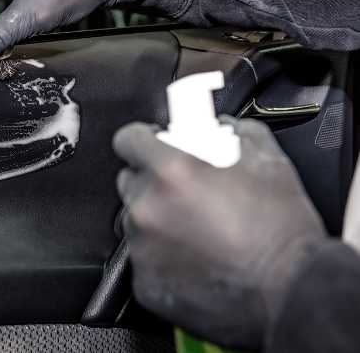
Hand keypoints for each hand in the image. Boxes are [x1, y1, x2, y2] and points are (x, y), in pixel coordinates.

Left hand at [113, 117, 325, 349]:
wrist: (293, 292)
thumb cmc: (282, 230)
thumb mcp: (267, 159)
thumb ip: (232, 132)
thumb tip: (218, 128)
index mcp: (171, 171)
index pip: (128, 140)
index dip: (143, 141)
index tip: (154, 147)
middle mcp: (148, 207)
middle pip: (130, 180)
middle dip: (153, 182)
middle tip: (187, 193)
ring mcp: (143, 247)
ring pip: (136, 221)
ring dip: (158, 220)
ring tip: (196, 229)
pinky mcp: (146, 281)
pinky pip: (145, 258)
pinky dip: (163, 257)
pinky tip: (194, 257)